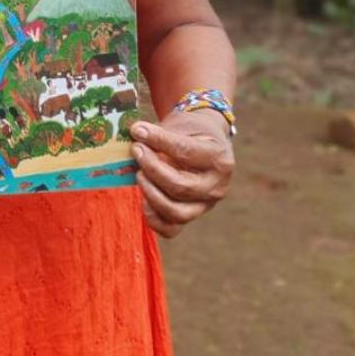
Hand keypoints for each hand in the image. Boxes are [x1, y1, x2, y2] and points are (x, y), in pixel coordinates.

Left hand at [130, 110, 233, 238]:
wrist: (206, 144)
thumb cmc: (192, 133)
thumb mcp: (182, 126)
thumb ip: (160, 133)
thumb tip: (136, 133)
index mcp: (218, 158)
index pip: (185, 152)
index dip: (158, 141)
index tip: (138, 131)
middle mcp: (217, 186)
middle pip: (180, 186)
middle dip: (152, 169)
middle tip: (137, 151)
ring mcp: (206, 205)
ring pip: (176, 212)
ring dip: (151, 193)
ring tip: (139, 174)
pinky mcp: (192, 216)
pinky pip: (171, 229)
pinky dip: (153, 218)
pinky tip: (143, 199)